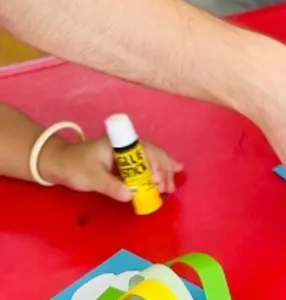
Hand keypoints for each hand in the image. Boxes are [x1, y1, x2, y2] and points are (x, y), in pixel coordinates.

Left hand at [39, 135, 181, 202]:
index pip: (144, 152)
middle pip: (152, 154)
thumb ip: (111, 186)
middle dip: (163, 169)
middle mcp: (127, 146)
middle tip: (170, 188)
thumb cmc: (74, 166)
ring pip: (150, 160)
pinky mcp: (122, 163)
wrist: (57, 164)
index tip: (157, 181)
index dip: (154, 165)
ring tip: (172, 185)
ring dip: (162, 172)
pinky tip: (165, 178)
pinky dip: (154, 173)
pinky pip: (143, 167)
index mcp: (121, 144)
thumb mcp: (91, 177)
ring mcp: (125, 154)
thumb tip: (131, 196)